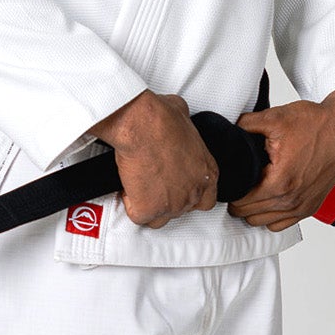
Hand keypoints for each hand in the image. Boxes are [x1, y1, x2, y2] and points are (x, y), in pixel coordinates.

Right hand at [89, 90, 218, 228]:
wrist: (142, 126)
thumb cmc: (161, 119)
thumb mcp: (183, 115)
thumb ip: (184, 126)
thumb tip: (177, 116)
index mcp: (207, 172)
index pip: (207, 198)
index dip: (189, 194)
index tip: (176, 187)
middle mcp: (194, 192)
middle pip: (182, 209)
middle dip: (167, 199)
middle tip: (154, 185)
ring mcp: (173, 204)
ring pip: (160, 218)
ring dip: (150, 207)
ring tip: (140, 189)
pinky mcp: (150, 210)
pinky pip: (138, 216)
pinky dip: (130, 203)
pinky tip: (127, 188)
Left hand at [226, 88, 334, 230]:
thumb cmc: (316, 125)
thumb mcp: (275, 118)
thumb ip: (245, 125)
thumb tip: (229, 130)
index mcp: (279, 183)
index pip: (240, 203)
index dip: (231, 190)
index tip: (232, 178)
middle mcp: (292, 201)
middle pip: (249, 216)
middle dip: (240, 200)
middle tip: (240, 181)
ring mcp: (303, 207)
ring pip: (264, 223)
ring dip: (255, 210)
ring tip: (254, 189)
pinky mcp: (311, 207)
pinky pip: (282, 224)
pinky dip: (272, 216)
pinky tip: (269, 198)